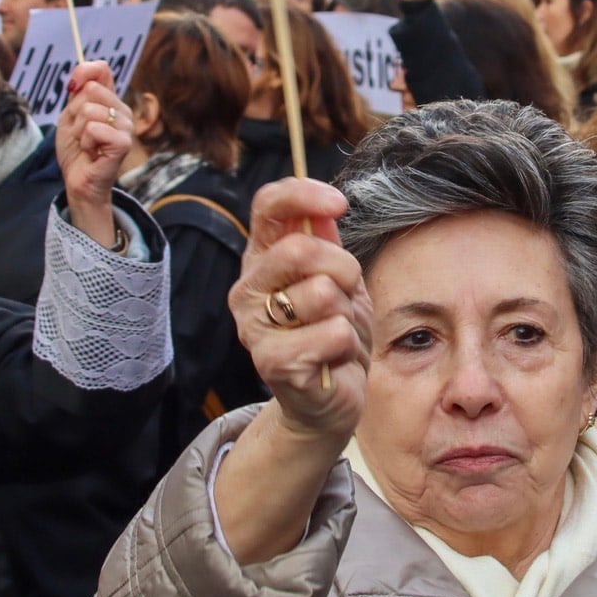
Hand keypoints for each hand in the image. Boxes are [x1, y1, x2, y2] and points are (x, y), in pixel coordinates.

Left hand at [57, 59, 133, 245]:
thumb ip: (77, 91)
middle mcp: (123, 110)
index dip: (83, 73)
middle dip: (75, 112)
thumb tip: (82, 65)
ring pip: (89, 111)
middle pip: (91, 90)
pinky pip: (93, 129)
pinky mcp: (123, 142)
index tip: (72, 88)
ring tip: (86, 144)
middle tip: (81, 132)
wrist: (79, 181)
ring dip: (78, 131)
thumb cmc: (76, 150)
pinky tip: (91, 152)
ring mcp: (126, 127)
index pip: (101, 69)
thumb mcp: (70, 115)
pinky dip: (84, 142)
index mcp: (111, 101)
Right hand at [229, 178, 370, 446]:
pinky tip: (333, 359)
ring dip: (346, 314)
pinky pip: (333, 333)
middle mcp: (248, 289)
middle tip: (346, 296)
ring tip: (335, 333)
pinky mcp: (271, 361)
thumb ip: (328, 243)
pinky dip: (347, 346)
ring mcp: (254, 327)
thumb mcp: (339, 280)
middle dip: (344, 270)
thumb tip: (325, 208)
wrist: (329, 400)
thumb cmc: (332, 335)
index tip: (338, 204)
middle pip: (300, 250)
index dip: (303, 195)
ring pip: (323, 293)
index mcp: (262, 259)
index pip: (268, 205)